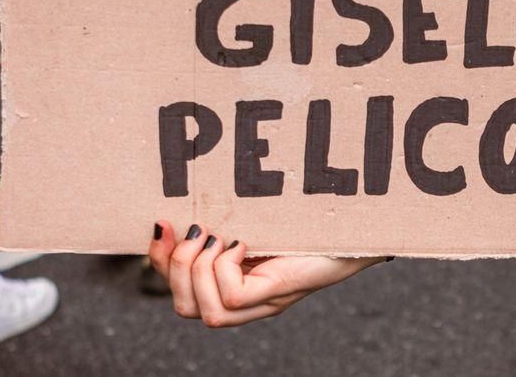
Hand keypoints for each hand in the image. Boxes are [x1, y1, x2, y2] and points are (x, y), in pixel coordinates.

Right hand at [148, 222, 383, 327]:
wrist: (355, 229)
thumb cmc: (308, 222)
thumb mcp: (254, 219)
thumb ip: (224, 220)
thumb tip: (182, 203)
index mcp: (235, 286)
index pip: (180, 295)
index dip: (159, 264)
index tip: (161, 224)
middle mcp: (247, 304)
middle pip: (186, 309)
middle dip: (176, 269)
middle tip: (197, 231)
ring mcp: (264, 302)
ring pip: (207, 313)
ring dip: (199, 270)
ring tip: (217, 237)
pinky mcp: (280, 292)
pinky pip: (235, 297)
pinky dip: (227, 268)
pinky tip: (242, 243)